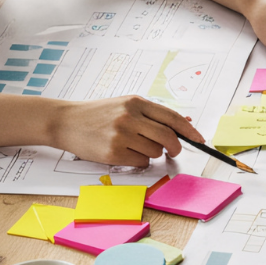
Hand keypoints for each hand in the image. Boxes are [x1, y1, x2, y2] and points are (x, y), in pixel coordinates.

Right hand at [49, 96, 202, 166]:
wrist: (66, 121)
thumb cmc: (98, 113)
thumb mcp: (126, 104)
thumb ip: (153, 113)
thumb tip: (185, 122)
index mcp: (136, 102)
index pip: (172, 117)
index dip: (189, 130)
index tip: (199, 138)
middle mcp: (130, 117)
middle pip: (168, 137)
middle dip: (175, 147)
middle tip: (174, 151)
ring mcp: (121, 135)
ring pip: (155, 152)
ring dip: (152, 154)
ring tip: (136, 146)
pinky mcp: (112, 153)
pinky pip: (140, 162)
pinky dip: (139, 161)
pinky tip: (126, 153)